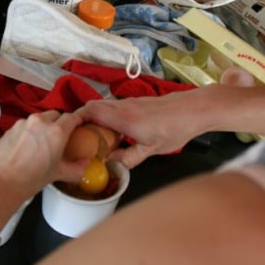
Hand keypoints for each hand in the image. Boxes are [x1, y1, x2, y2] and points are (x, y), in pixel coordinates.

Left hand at [0, 111, 87, 202]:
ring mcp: (24, 122)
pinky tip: (26, 147)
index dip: (77, 121)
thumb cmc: (29, 179)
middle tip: (60, 139)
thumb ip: (75, 168)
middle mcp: (41, 122)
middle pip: (56, 115)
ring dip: (44, 127)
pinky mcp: (11, 127)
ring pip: (40, 119)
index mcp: (57, 131)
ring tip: (41, 144)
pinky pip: (25, 125)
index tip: (78, 128)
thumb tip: (84, 164)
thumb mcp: (56, 174)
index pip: (72, 117)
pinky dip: (29, 131)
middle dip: (60, 123)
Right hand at [73, 89, 210, 167]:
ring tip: (94, 137)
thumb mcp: (151, 150)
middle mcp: (123, 106)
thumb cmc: (175, 129)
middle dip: (82, 120)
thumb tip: (111, 162)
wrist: (194, 109)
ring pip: (104, 106)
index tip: (70, 132)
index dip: (76, 119)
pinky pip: (115, 107)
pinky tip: (114, 132)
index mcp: (123, 118)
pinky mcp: (137, 102)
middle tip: (79, 138)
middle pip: (93, 106)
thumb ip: (129, 157)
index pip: (90, 111)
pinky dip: (108, 117)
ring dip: (95, 118)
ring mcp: (130, 102)